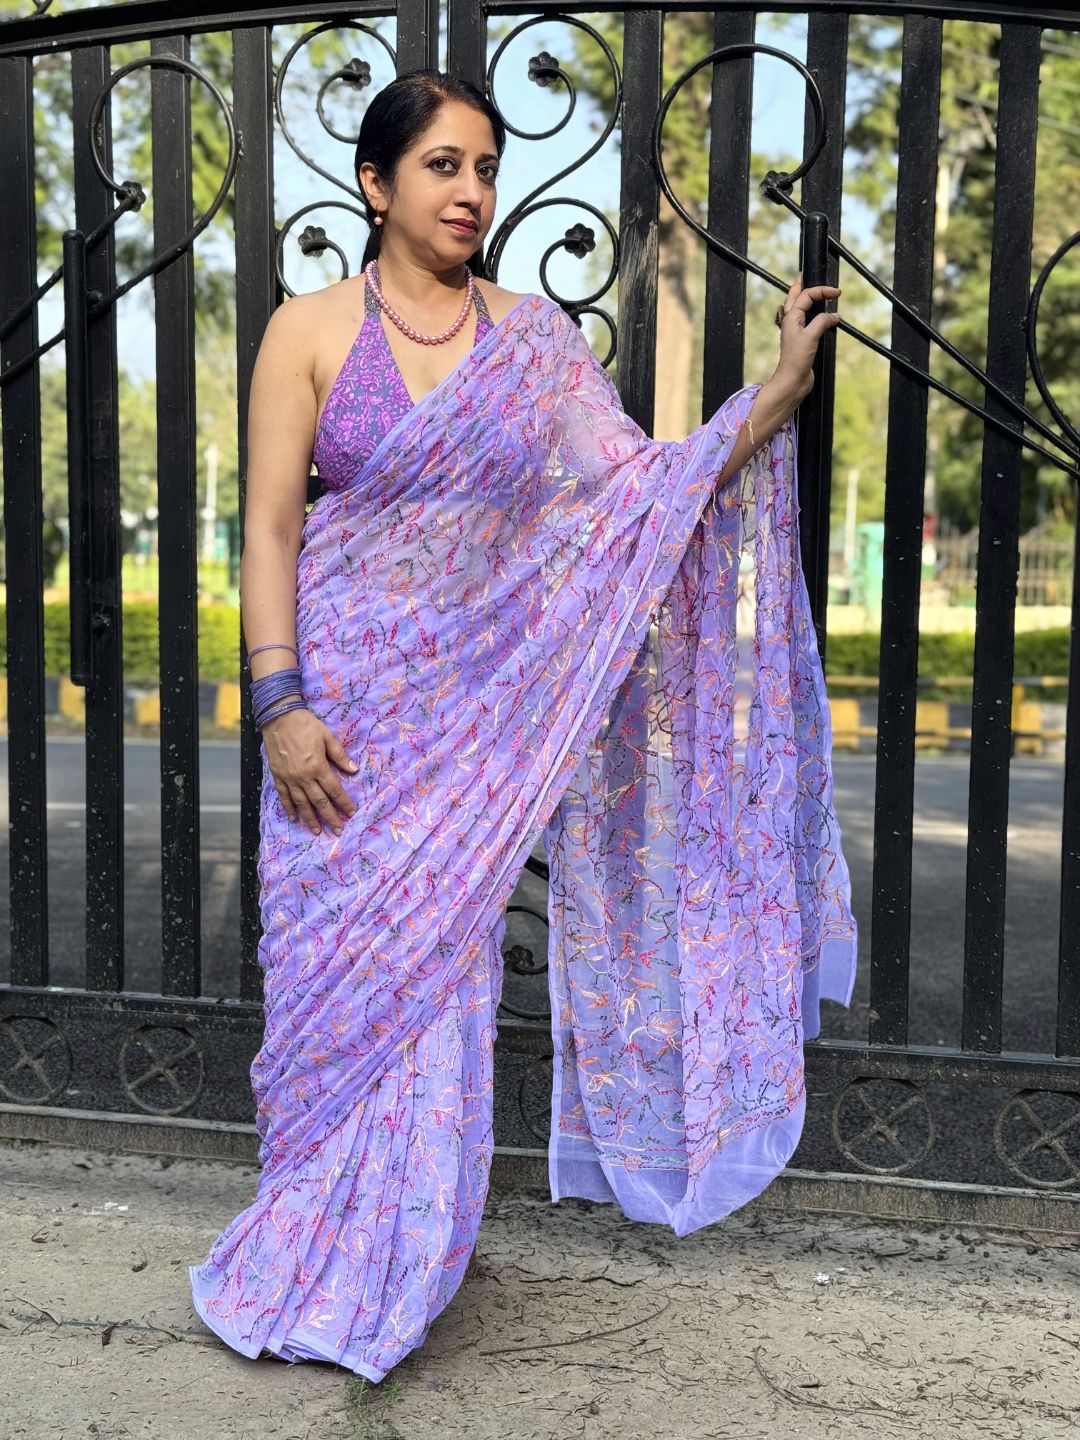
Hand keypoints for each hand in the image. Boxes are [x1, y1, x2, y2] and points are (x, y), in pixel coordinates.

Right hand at [261, 706, 358, 835]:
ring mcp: (289, 778)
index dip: (344, 802)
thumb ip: (340, 756)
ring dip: (310, 819)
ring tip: (318, 831)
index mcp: (318, 766)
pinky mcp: (278, 776)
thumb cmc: (306, 725)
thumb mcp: (327, 737)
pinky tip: (294, 818)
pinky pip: (284, 796)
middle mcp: (304, 776)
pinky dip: (289, 808)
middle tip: (338, 830)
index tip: (351, 813)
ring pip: (302, 803)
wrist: (279, 718)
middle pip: (319, 801)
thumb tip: (354, 770)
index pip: (334, 790)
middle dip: (330, 817)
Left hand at [770, 271, 841, 406]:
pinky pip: (806, 321)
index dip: (822, 290)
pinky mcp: (802, 341)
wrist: (792, 381)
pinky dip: (811, 314)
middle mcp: (791, 322)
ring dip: (803, 299)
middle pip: (794, 298)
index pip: (806, 295)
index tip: (837, 292)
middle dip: (800, 286)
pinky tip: (816, 316)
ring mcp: (796, 331)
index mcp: (791, 317)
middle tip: (803, 276)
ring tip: (807, 291)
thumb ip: (822, 321)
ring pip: (798, 309)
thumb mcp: (811, 336)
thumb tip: (834, 316)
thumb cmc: (797, 359)